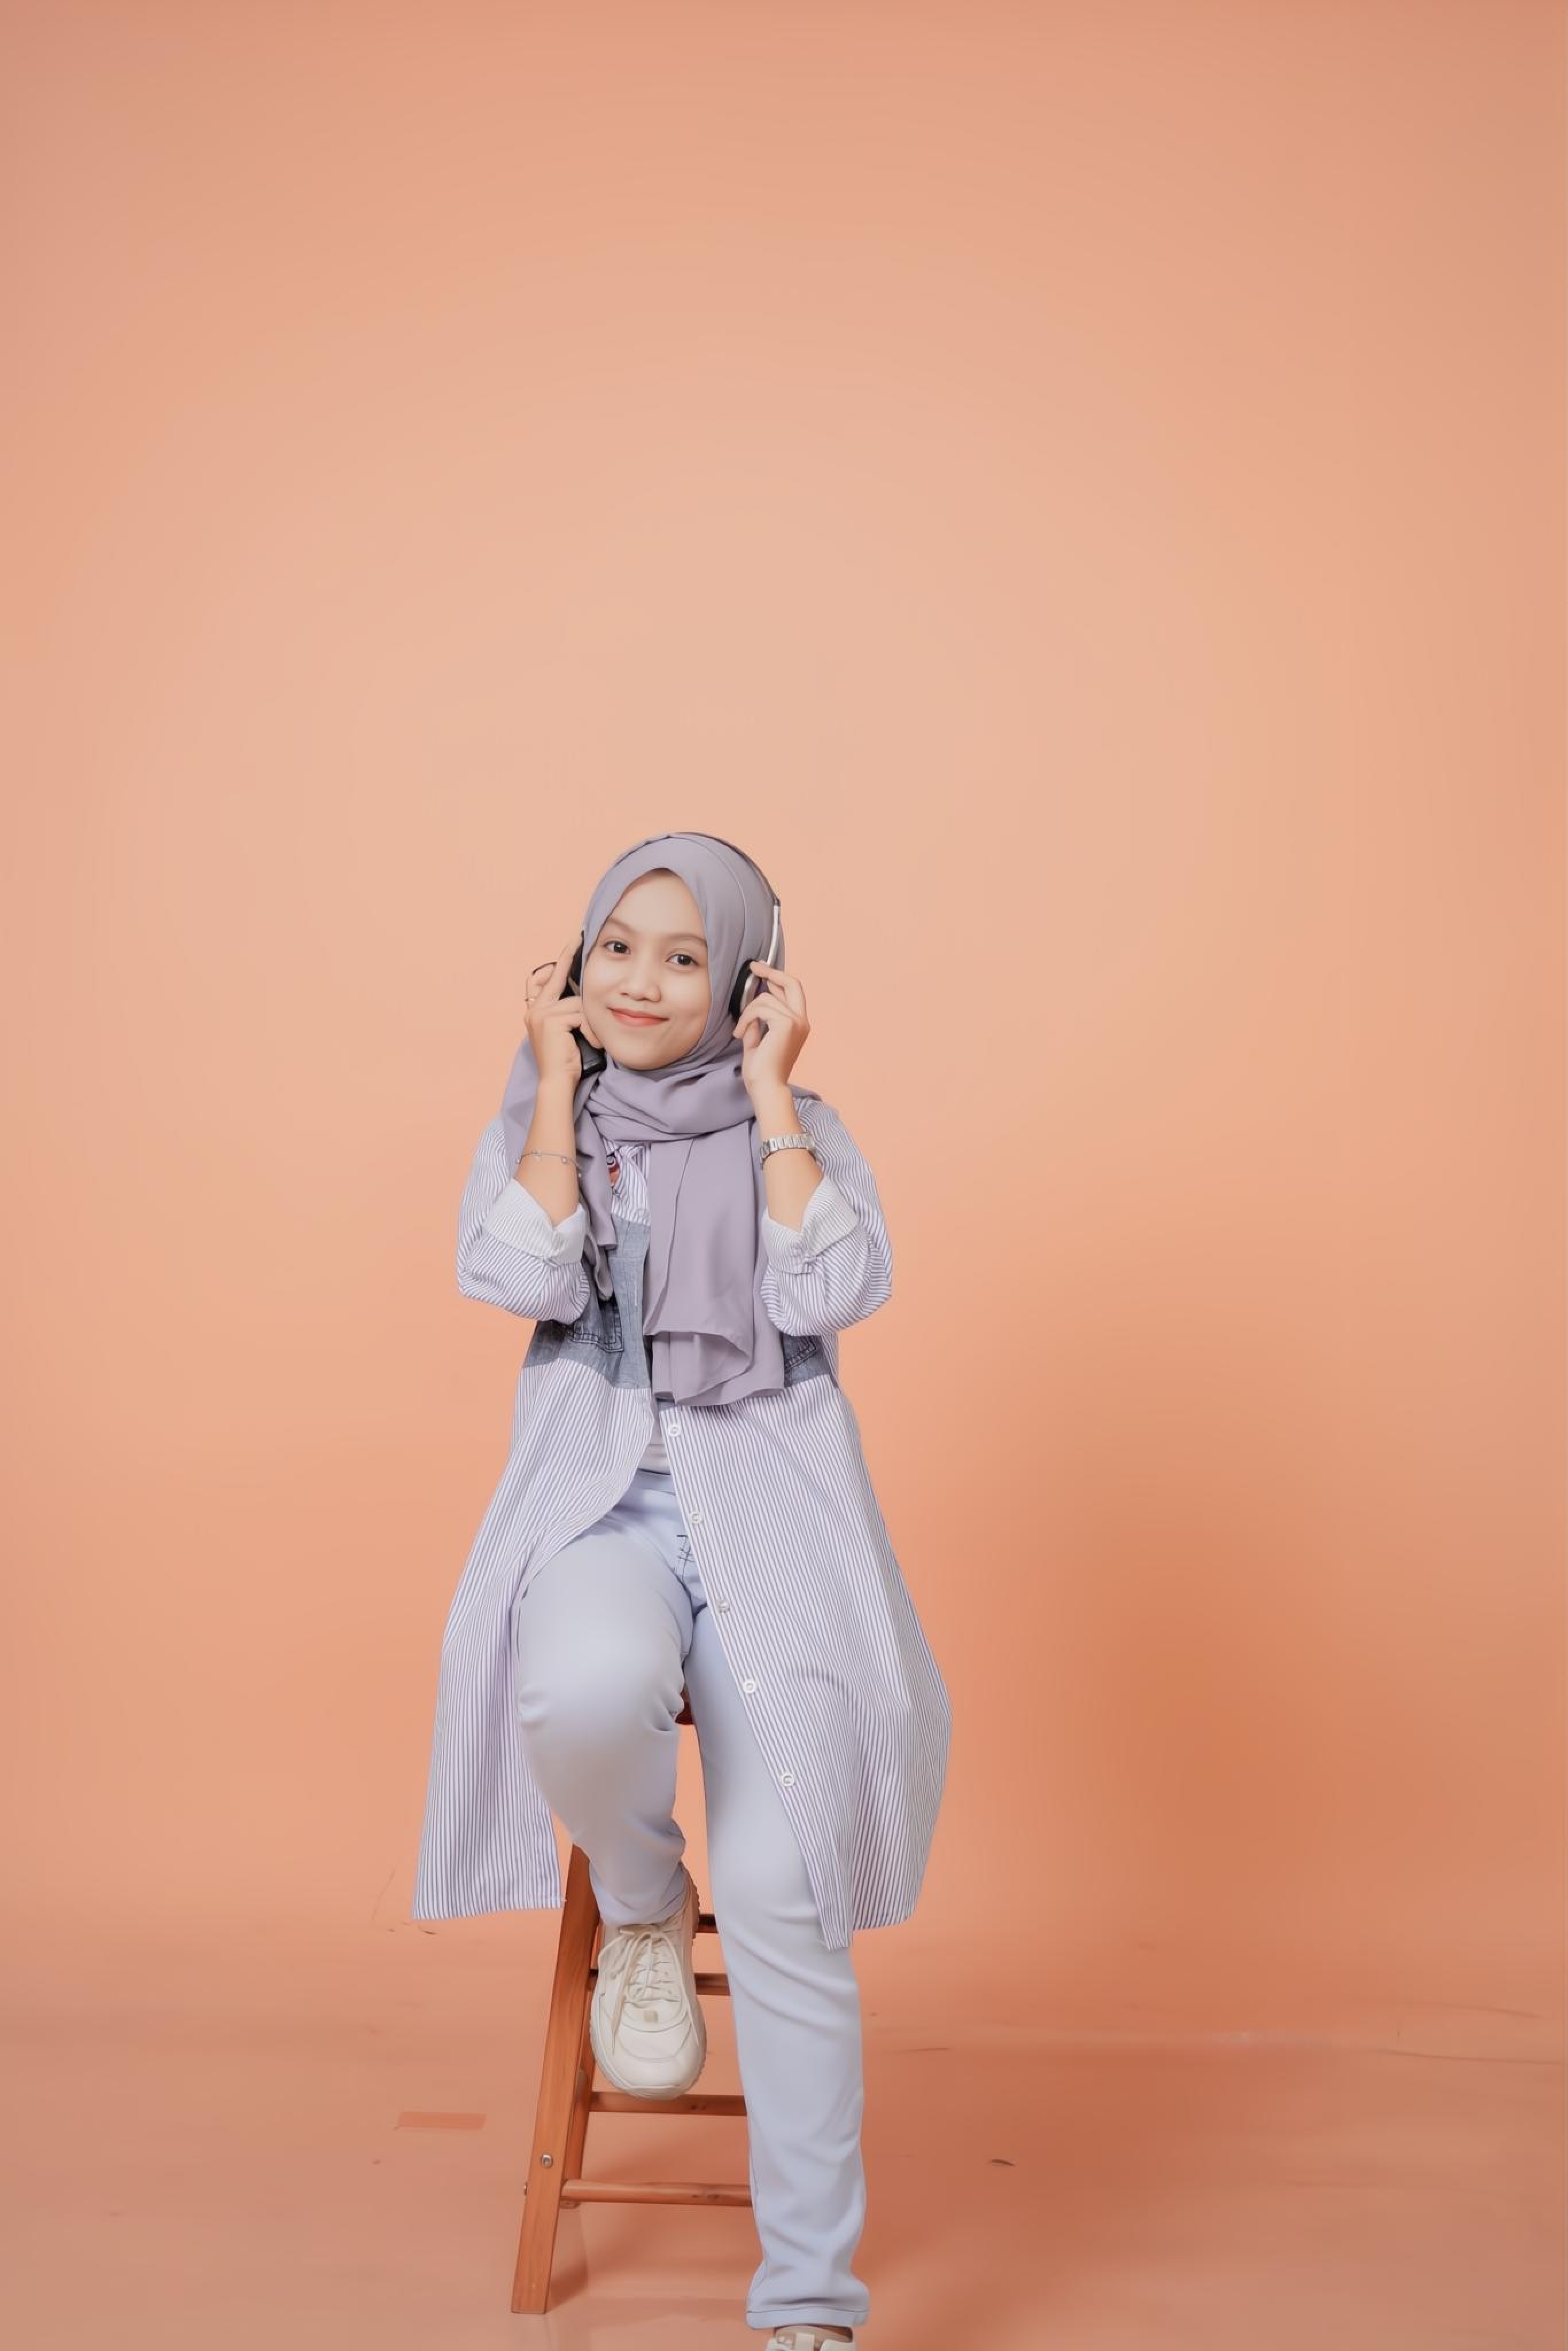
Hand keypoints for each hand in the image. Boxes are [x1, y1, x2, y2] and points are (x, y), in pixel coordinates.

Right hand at [525, 933, 604, 1084]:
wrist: (557, 1082)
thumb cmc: (567, 1060)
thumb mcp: (567, 1030)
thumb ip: (569, 1011)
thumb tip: (585, 991)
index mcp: (536, 1010)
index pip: (543, 979)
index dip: (558, 960)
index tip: (573, 941)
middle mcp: (534, 1009)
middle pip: (555, 976)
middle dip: (568, 955)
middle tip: (580, 935)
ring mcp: (541, 1013)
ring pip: (577, 1002)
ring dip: (590, 1021)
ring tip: (593, 1040)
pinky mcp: (551, 1020)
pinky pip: (581, 1015)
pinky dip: (591, 1029)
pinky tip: (593, 1043)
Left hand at [733, 961, 809, 1093]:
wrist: (766, 1087)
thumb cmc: (762, 1070)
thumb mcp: (759, 1038)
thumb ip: (759, 1020)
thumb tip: (752, 1001)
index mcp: (799, 1024)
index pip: (792, 991)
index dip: (777, 978)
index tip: (761, 970)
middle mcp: (802, 1020)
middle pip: (792, 983)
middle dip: (772, 972)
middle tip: (754, 967)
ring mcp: (796, 1021)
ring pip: (766, 998)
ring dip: (747, 1012)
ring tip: (741, 1032)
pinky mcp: (787, 1024)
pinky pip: (760, 1008)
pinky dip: (746, 1019)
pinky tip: (741, 1035)